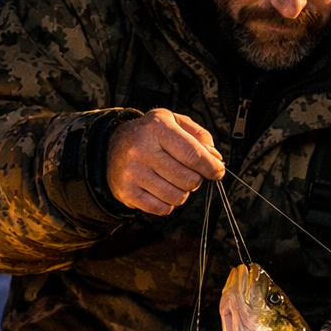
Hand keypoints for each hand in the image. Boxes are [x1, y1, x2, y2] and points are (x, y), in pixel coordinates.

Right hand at [107, 109, 224, 214]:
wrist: (112, 146)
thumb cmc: (150, 135)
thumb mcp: (173, 121)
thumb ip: (198, 135)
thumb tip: (215, 158)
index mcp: (157, 128)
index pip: (193, 155)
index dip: (211, 167)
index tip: (217, 171)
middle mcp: (141, 149)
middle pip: (188, 179)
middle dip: (196, 179)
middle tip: (189, 173)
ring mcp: (133, 172)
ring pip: (177, 197)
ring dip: (182, 192)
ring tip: (173, 180)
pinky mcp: (127, 191)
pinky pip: (162, 209)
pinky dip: (168, 203)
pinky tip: (161, 190)